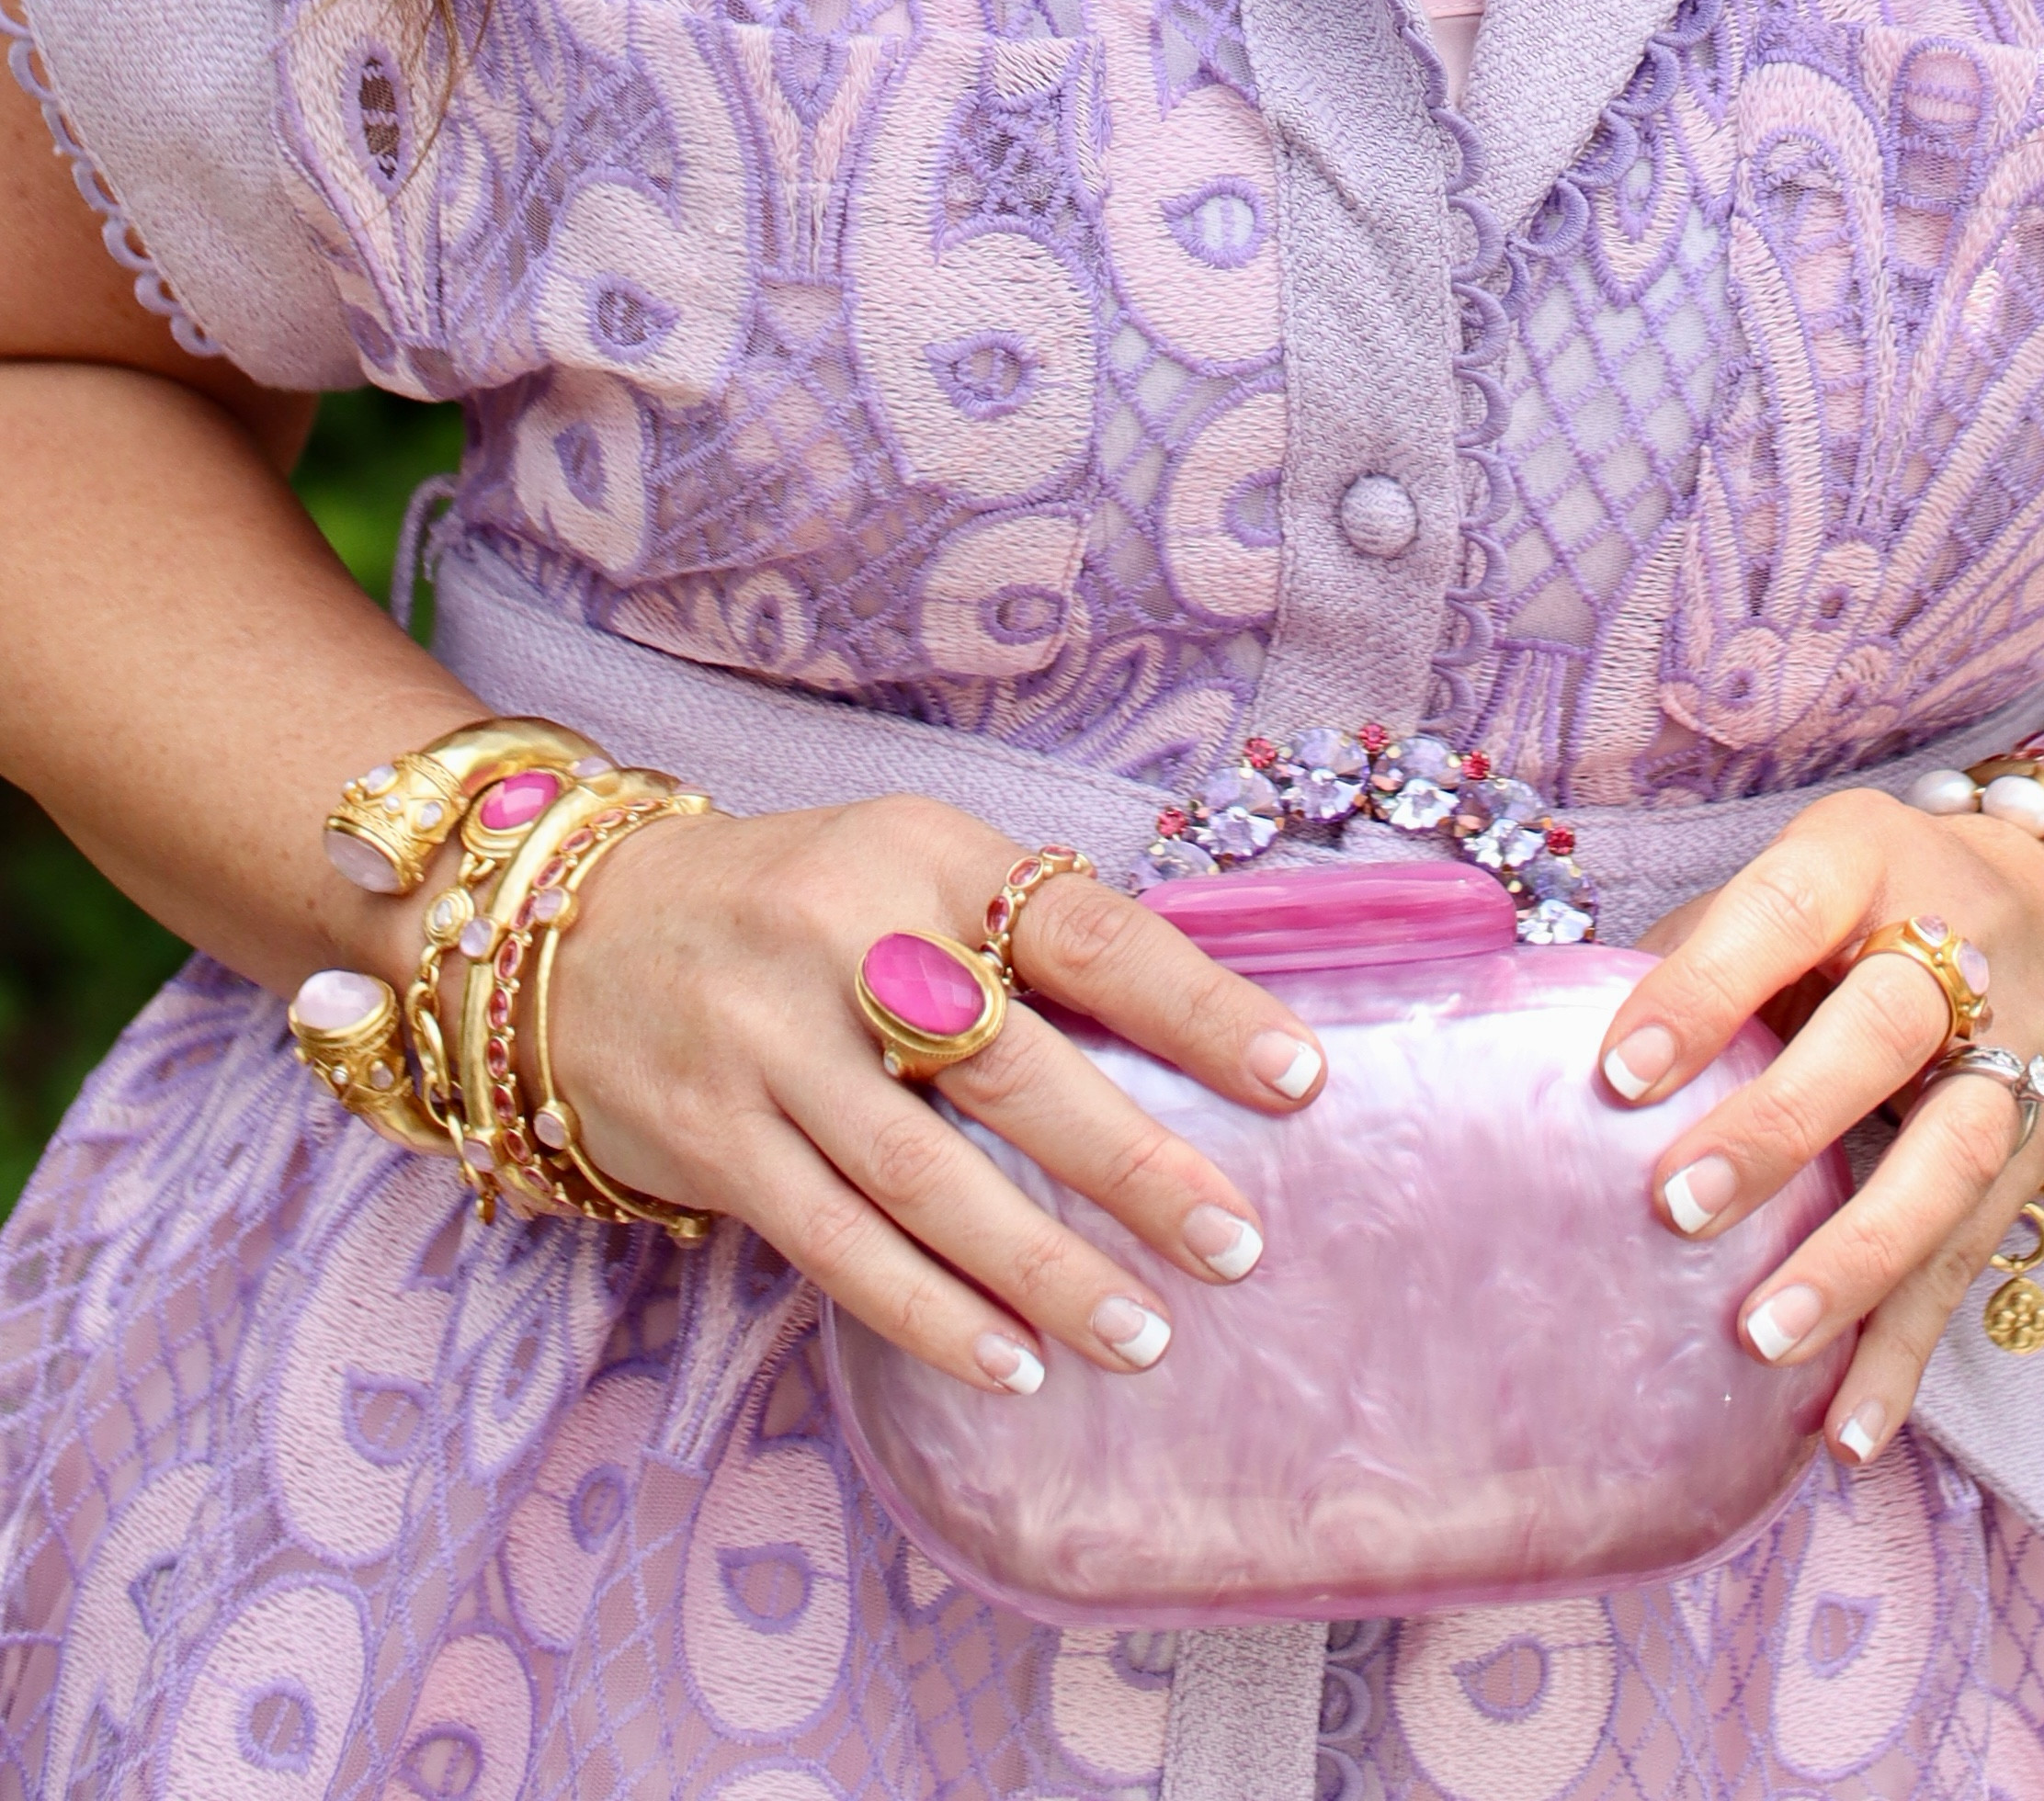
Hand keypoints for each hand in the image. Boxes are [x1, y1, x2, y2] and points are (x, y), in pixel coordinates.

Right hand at [506, 802, 1322, 1397]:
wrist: (575, 936)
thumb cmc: (794, 911)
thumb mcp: (904, 872)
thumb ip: (1019, 942)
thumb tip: (1195, 1039)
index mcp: (925, 853)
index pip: (1086, 930)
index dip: (1197, 1007)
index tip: (1296, 1079)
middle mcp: (845, 936)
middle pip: (1012, 1064)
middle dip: (1134, 1162)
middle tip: (1235, 1240)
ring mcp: (768, 1040)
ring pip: (928, 1175)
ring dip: (1043, 1267)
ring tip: (1143, 1333)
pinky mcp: (713, 1135)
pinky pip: (837, 1240)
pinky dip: (929, 1311)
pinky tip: (1009, 1362)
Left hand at [1592, 795, 2043, 1467]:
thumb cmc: (1868, 905)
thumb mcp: (1795, 886)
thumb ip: (1701, 956)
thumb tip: (1570, 1054)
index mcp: (1867, 861)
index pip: (1785, 913)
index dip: (1705, 989)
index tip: (1620, 1078)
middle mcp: (1960, 951)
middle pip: (1884, 1030)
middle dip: (1783, 1123)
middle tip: (1680, 1205)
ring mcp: (2014, 1059)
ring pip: (1948, 1161)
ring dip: (1856, 1258)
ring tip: (1763, 1339)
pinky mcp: (2032, 1159)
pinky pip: (1970, 1264)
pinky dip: (1905, 1355)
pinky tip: (1844, 1435)